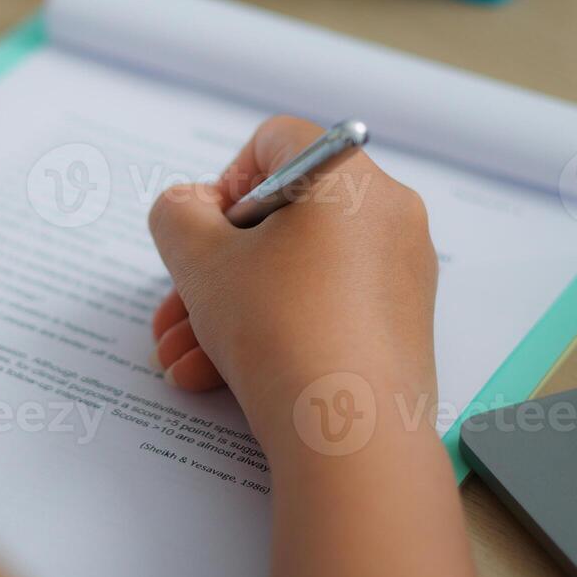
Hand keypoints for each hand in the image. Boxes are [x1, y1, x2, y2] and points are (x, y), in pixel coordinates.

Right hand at [146, 116, 438, 444]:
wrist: (350, 434)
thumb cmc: (278, 329)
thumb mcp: (200, 260)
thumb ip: (177, 215)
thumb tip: (188, 210)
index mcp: (347, 176)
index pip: (276, 142)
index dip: (224, 183)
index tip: (200, 235)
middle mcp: (388, 215)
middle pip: (282, 221)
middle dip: (214, 268)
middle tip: (175, 308)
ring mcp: (401, 273)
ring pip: (296, 274)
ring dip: (230, 310)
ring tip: (180, 358)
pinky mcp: (401, 326)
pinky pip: (326, 309)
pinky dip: (275, 332)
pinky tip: (215, 377)